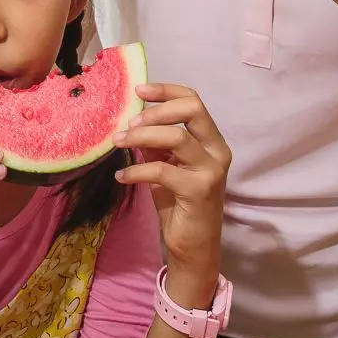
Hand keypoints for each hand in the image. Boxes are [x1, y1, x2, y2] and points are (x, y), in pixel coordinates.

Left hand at [113, 84, 230, 303]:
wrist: (193, 247)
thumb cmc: (179, 205)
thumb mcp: (166, 166)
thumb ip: (156, 144)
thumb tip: (132, 121)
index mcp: (211, 140)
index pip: (194, 101)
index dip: (166, 90)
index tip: (138, 90)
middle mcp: (217, 150)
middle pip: (193, 109)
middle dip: (157, 109)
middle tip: (130, 121)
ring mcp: (211, 170)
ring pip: (177, 137)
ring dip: (142, 136)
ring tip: (119, 143)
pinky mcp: (199, 190)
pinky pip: (162, 170)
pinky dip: (136, 170)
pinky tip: (122, 176)